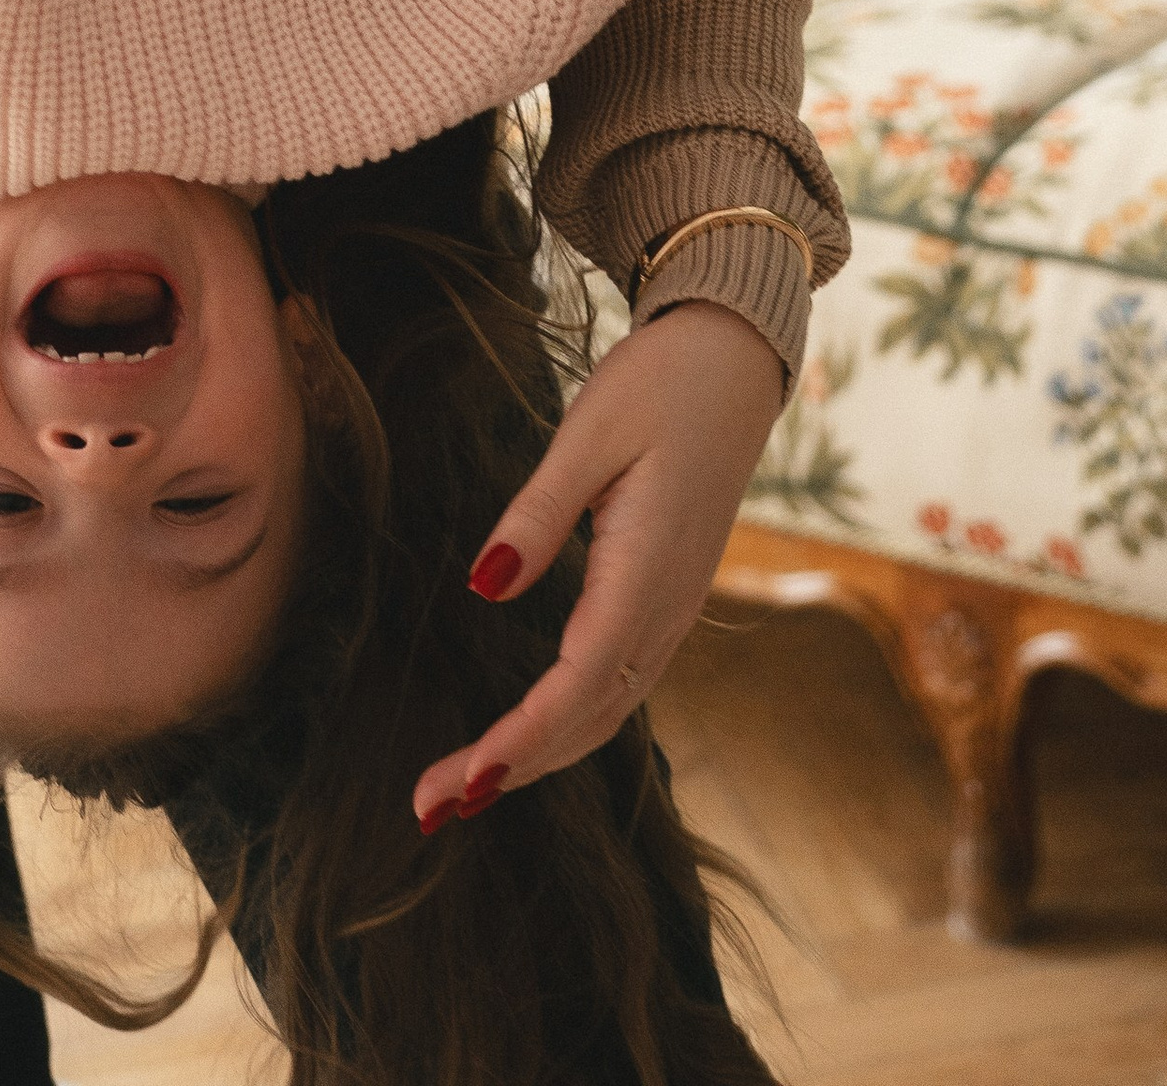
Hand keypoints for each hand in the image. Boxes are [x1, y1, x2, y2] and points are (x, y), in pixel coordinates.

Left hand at [411, 303, 784, 829]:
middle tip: (430, 806)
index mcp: (648, 568)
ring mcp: (676, 606)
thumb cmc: (660, 382)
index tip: (464, 782)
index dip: (522, 739)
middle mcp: (669, 604)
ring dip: (540, 755)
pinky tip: (530, 734)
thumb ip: (538, 514)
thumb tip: (484, 587)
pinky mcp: (671, 596)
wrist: (737, 360)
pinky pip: (620, 681)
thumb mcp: (590, 432)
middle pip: (589, 716)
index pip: (579, 682)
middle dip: (514, 768)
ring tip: (466, 788)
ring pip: (608, 709)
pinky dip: (570, 723)